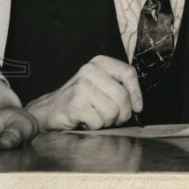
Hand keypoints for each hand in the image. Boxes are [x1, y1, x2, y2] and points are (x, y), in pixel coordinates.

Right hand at [25, 55, 142, 131]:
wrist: (50, 110)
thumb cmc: (80, 100)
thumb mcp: (101, 85)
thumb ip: (119, 87)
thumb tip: (138, 105)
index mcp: (100, 63)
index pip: (128, 73)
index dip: (136, 93)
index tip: (138, 108)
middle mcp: (90, 70)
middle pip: (122, 96)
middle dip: (122, 114)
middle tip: (113, 118)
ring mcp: (81, 86)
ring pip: (112, 111)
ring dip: (107, 121)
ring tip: (95, 116)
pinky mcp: (75, 103)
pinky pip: (99, 122)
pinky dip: (94, 126)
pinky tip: (85, 120)